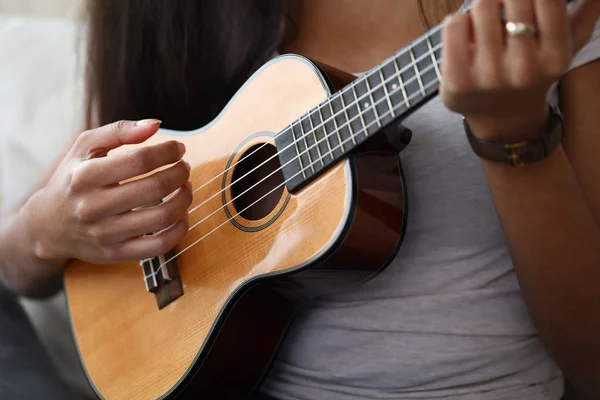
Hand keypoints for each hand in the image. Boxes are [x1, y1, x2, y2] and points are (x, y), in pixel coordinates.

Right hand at [22, 119, 192, 264]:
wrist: (47, 226)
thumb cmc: (72, 179)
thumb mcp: (84, 147)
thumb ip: (118, 131)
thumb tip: (155, 125)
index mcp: (85, 176)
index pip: (139, 161)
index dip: (167, 152)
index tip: (178, 149)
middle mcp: (92, 207)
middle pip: (154, 188)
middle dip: (179, 174)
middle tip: (184, 167)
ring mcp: (104, 234)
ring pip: (161, 218)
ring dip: (184, 200)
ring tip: (186, 187)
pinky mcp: (115, 254)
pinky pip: (158, 246)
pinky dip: (179, 230)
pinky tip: (182, 215)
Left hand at [440, 0, 599, 141]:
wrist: (502, 120)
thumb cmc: (532, 73)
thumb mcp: (563, 48)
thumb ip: (583, 14)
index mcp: (555, 56)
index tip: (523, 1)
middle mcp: (524, 69)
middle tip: (501, 8)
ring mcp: (489, 77)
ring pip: (481, 6)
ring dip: (480, 9)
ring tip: (484, 25)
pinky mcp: (457, 81)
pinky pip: (454, 24)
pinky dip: (457, 22)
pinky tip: (465, 38)